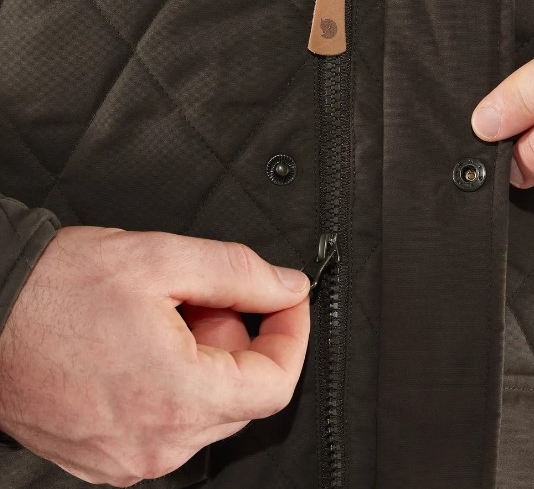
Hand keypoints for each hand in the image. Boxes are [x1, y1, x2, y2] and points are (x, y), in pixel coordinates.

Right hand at [0, 226, 309, 486]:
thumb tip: (287, 288)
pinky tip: (143, 343)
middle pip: (243, 397)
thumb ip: (241, 274)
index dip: (292, 335)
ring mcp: (127, 459)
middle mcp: (155, 445)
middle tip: (204, 297)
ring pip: (207, 408)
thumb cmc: (57, 288)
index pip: (276, 384)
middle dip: (239, 339)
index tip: (286, 302)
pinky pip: (169, 421)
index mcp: (177, 399)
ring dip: (204, 357)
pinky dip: (174, 380)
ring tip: (163, 316)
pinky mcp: (106, 457)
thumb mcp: (163, 259)